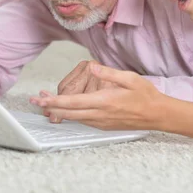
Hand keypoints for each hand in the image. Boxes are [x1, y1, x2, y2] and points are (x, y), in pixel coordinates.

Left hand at [30, 64, 167, 129]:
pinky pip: (83, 121)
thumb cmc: (145, 95)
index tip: (41, 98)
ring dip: (58, 111)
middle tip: (34, 101)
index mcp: (104, 101)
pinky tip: (64, 110)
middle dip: (50, 107)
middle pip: (68, 113)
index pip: (73, 102)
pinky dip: (70, 115)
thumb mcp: (130, 79)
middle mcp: (100, 114)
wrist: (158, 115)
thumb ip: (109, 73)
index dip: (54, 101)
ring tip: (45, 103)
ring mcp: (101, 122)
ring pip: (74, 118)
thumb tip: (92, 67)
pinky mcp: (103, 125)